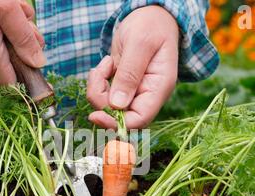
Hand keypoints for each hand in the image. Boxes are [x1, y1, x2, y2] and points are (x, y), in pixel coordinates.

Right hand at [0, 0, 44, 87]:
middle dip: (26, 47)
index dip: (28, 85)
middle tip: (26, 24)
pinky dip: (6, 27)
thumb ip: (24, 37)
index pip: (12, 88)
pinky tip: (4, 9)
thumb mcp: (7, 9)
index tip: (40, 70)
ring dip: (18, 33)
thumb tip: (38, 63)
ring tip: (13, 9)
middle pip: (14, 67)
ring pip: (8, 52)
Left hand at [87, 6, 178, 128]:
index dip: (116, 123)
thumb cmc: (150, 25)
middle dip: (101, 98)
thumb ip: (129, 74)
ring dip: (98, 87)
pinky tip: (106, 65)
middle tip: (100, 72)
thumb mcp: (140, 45)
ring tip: (104, 64)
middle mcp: (146, 95)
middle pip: (119, 116)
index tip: (96, 114)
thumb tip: (117, 105)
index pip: (138, 120)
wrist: (149, 14)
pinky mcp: (121, 86)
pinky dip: (98, 82)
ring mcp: (133, 92)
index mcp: (158, 89)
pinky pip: (104, 94)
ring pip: (107, 106)